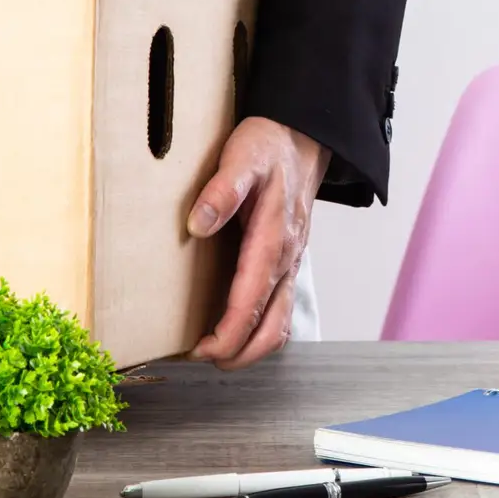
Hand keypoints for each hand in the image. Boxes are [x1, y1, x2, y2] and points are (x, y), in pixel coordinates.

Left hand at [185, 117, 329, 368]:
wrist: (301, 139)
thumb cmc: (268, 148)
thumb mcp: (241, 159)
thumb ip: (221, 192)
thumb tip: (197, 225)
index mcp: (274, 240)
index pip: (252, 303)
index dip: (228, 335)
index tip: (201, 350)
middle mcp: (286, 259)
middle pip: (272, 328)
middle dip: (239, 354)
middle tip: (201, 358)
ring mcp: (290, 264)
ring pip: (279, 324)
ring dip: (250, 348)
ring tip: (215, 352)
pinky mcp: (287, 263)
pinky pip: (278, 309)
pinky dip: (258, 330)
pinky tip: (232, 327)